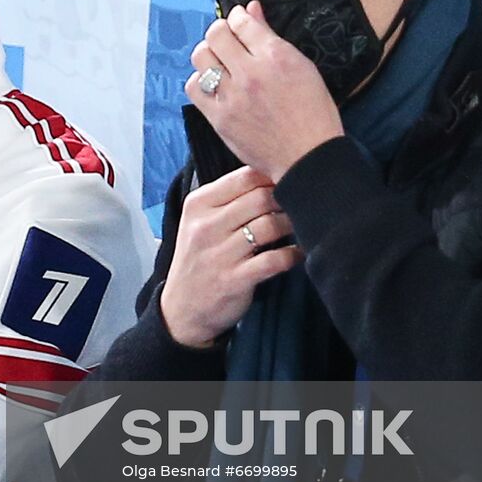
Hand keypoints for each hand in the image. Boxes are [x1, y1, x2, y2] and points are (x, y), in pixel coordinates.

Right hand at [159, 166, 303, 347]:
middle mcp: (206, 226)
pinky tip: (297, 253)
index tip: (286, 182)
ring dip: (292, 225)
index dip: (273, 175)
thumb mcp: (199, 222)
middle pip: (261, 198)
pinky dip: (293, 254)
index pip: (244, 177)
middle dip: (286, 199)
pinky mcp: (235, 279)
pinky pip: (275, 260)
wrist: (182, 309)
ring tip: (300, 227)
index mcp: (198, 205)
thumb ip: (227, 198)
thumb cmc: (199, 259)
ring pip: (270, 225)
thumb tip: (271, 172)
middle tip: (300, 204)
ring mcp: (219, 254)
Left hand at [186, 0, 344, 182]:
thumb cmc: (312, 114)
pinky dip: (200, 81)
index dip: (238, 17)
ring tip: (219, 62)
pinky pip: (194, 87)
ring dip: (208, 54)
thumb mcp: (302, 67)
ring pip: (200, 57)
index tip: (238, 21)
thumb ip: (272, 37)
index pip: (241, 21)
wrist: (307, 156)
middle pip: (215, 34)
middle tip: (227, 41)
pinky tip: (213, 85)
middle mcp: (251, 73)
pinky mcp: (220, 117)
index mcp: (276, 56)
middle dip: (220, 32)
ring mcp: (232, 96)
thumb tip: (252, 12)